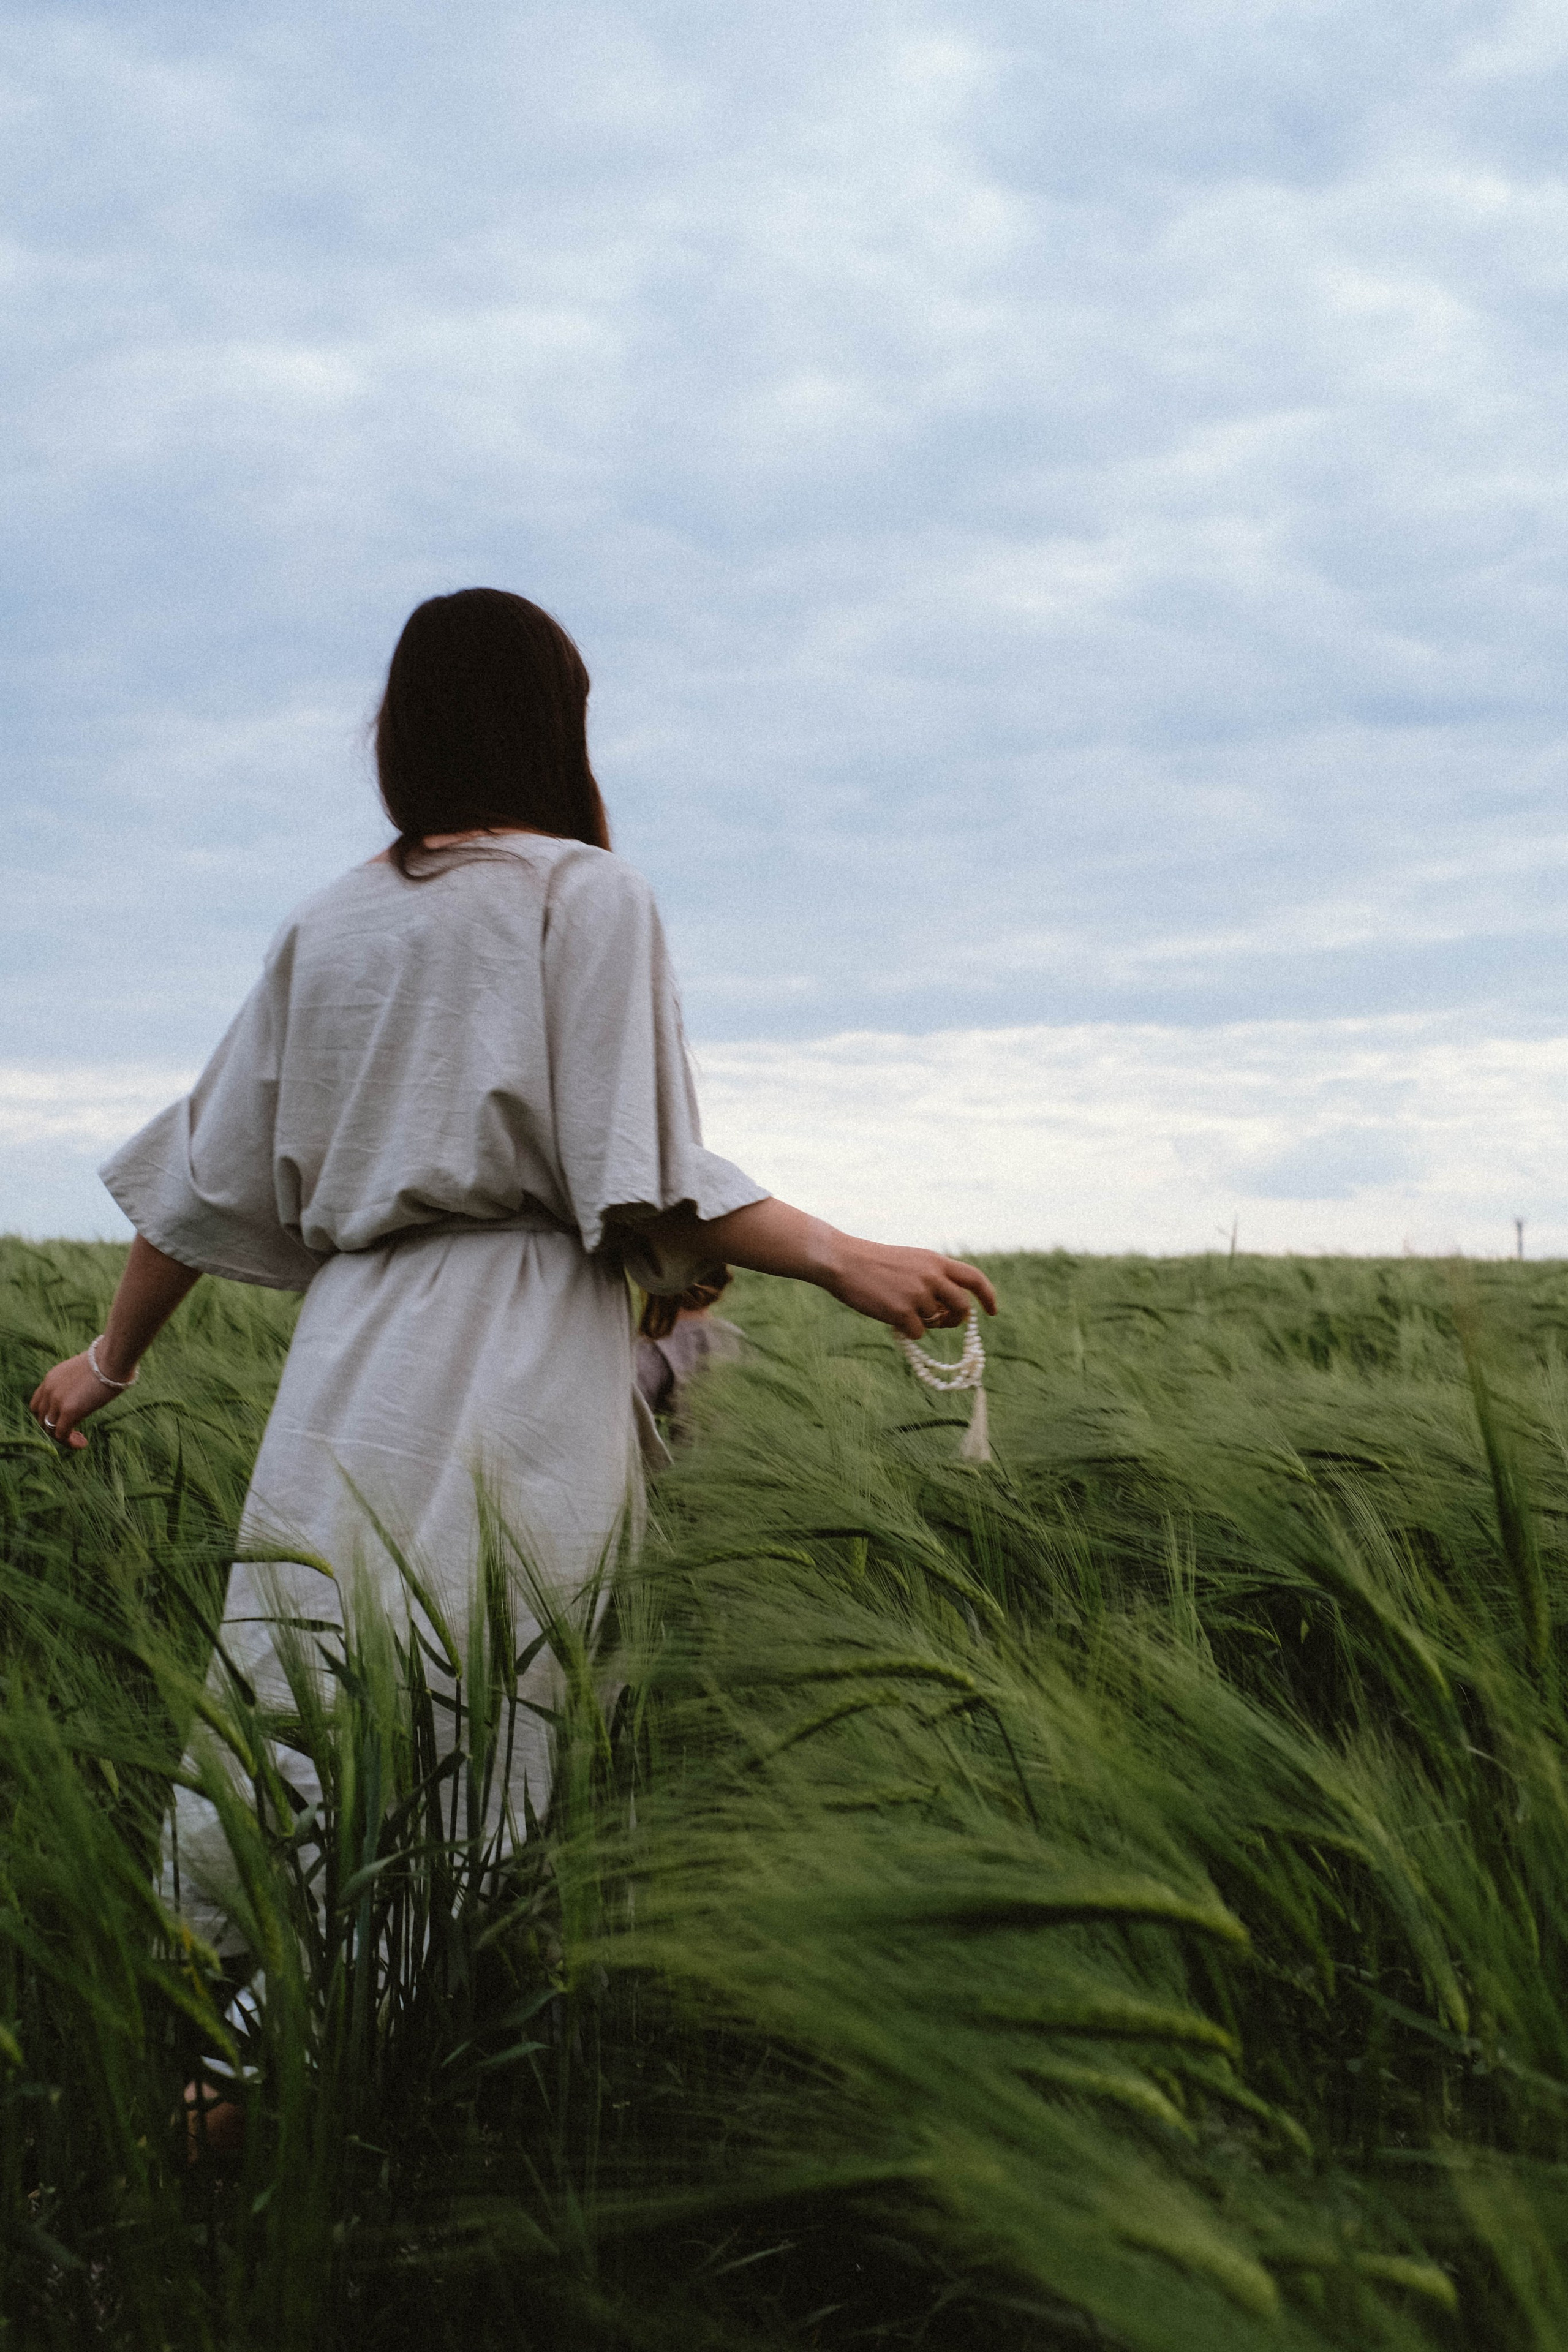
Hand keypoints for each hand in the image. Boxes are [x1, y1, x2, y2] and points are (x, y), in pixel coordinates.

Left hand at [29, 1351, 120, 1450]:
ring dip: (62, 1438)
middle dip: (54, 1428)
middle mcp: (49, 1389)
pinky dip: (70, 1442)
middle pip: (41, 1417)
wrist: (113, 1357)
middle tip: (71, 1432)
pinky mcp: (69, 1411)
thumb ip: (80, 1381)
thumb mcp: (86, 1369)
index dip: (48, 1415)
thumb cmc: (110, 1360)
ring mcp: (57, 1400)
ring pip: (50, 1428)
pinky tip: (82, 1443)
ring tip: (78, 1440)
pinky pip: (62, 1434)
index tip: (64, 1420)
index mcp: (52, 1377)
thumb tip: (92, 1387)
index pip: (38, 1402)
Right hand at [820, 1238, 996, 1340]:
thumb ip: (933, 1279)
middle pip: (961, 1307)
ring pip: (936, 1321)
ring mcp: (918, 1295)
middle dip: (956, 1320)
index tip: (992, 1312)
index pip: (974, 1278)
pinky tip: (888, 1313)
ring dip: (922, 1321)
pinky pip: (917, 1332)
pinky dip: (906, 1329)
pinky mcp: (902, 1312)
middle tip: (944, 1322)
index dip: (988, 1296)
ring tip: (898, 1305)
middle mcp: (932, 1276)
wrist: (843, 1261)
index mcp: (935, 1261)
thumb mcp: (911, 1261)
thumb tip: (948, 1311)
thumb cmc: (874, 1263)